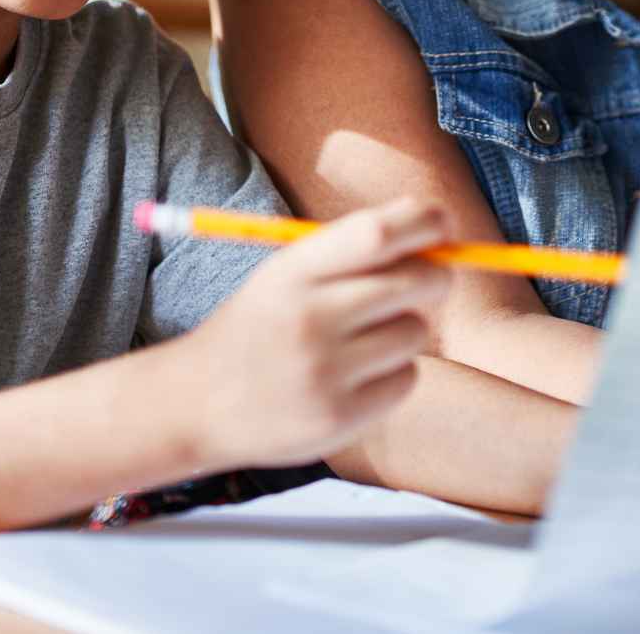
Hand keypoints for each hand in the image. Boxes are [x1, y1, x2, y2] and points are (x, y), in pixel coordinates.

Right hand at [185, 197, 451, 468]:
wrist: (197, 403)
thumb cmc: (260, 326)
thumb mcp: (285, 274)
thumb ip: (351, 251)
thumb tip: (437, 227)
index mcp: (292, 272)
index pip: (376, 234)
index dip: (423, 221)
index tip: (442, 222)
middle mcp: (309, 319)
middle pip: (414, 281)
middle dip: (435, 275)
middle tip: (428, 279)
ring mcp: (325, 373)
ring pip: (415, 332)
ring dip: (405, 329)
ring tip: (366, 339)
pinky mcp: (340, 418)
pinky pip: (407, 379)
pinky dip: (395, 373)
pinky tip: (357, 375)